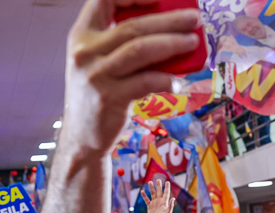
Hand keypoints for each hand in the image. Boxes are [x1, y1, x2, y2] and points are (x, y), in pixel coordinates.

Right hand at [60, 0, 200, 157]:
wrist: (82, 136)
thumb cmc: (98, 94)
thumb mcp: (98, 62)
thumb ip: (121, 44)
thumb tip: (169, 29)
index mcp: (81, 36)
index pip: (103, 0)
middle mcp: (85, 53)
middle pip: (133, 26)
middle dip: (169, 20)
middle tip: (194, 19)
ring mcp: (96, 76)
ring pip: (141, 50)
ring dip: (172, 44)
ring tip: (192, 42)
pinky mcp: (109, 98)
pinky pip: (146, 81)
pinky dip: (165, 79)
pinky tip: (177, 81)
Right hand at [141, 180, 175, 212]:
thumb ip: (170, 205)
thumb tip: (173, 198)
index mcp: (164, 202)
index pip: (166, 193)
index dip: (167, 187)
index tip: (167, 182)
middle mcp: (159, 201)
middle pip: (159, 191)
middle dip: (159, 185)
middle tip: (158, 179)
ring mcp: (154, 203)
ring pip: (152, 194)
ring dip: (151, 188)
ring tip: (149, 182)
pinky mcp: (149, 206)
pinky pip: (146, 199)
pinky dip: (144, 195)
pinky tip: (142, 191)